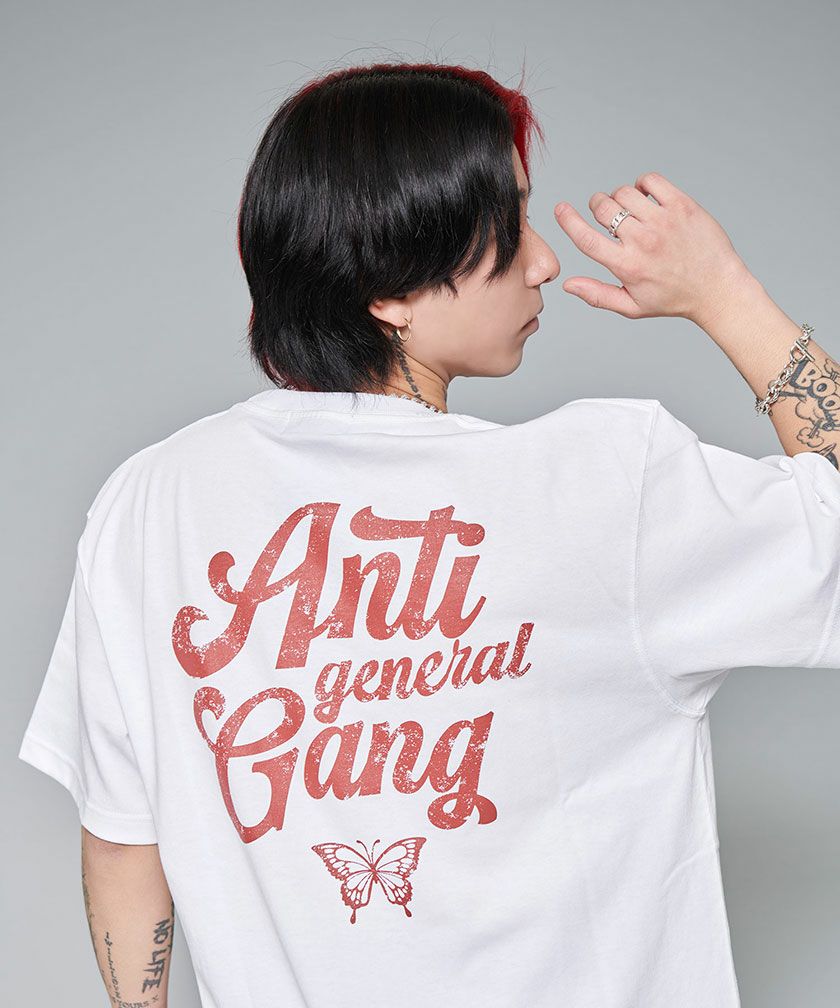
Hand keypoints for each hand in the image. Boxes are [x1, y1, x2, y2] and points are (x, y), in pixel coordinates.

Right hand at [553, 172, 750, 326]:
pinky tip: (647, 198)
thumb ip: (596, 295)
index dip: (569, 221)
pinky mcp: (682, 206)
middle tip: (607, 214)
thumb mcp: (632, 306)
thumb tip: (567, 284)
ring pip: (625, 192)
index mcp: (627, 266)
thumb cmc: (673, 299)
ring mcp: (664, 221)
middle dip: (598, 206)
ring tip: (631, 210)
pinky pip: (651, 181)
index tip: (560, 209)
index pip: (587, 239)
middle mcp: (643, 241)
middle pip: (603, 208)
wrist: (717, 288)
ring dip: (621, 197)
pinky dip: (643, 184)